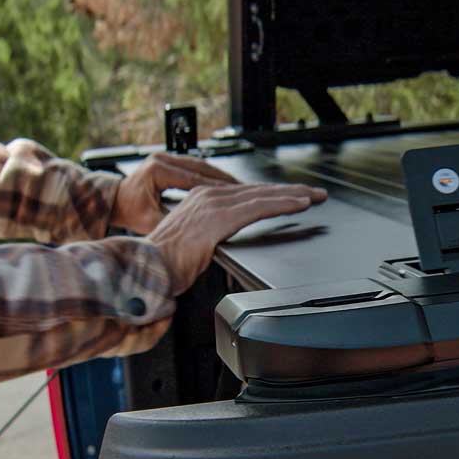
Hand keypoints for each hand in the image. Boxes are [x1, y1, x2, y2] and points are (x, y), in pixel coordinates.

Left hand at [111, 152, 239, 234]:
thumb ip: (172, 221)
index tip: (236, 197)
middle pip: (202, 168)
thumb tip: (193, 231)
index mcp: (157, 170)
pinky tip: (225, 185)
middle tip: (247, 190)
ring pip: (201, 165)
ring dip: (221, 177)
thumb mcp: (150, 221)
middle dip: (225, 180)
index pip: (194, 178)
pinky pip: (196, 167)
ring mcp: (166, 157)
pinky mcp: (169, 160)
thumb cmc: (129, 211)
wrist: (115, 201)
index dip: (217, 189)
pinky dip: (211, 176)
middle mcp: (162, 158)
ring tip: (240, 188)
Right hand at [148, 183, 327, 294]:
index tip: (293, 196)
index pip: (245, 194)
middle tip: (314, 192)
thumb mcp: (191, 244)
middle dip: (289, 191)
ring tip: (314, 196)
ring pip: (262, 195)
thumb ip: (208, 237)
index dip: (272, 194)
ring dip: (293, 195)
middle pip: (258, 190)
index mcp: (201, 200)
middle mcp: (208, 196)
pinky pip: (258, 208)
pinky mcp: (219, 217)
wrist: (145, 268)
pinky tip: (300, 204)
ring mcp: (214, 204)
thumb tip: (216, 244)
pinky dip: (282, 204)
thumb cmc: (162, 264)